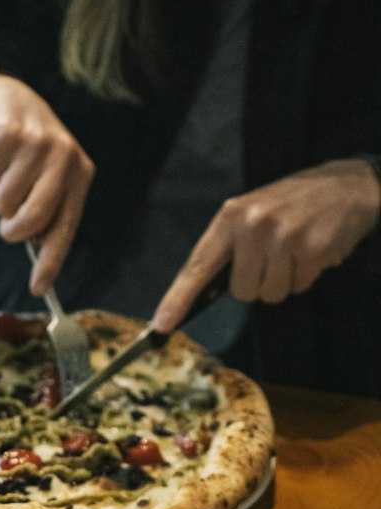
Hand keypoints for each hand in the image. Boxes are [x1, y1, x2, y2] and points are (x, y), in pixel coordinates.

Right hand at [0, 73, 94, 294]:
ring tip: (4, 175)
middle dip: (12, 229)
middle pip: (31, 220)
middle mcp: (64, 157)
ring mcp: (36, 144)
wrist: (7, 98)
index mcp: (80, 174)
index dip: (50, 262)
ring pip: (2, 204)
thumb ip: (47, 214)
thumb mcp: (48, 178)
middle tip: (7, 221)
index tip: (38, 289)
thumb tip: (41, 270)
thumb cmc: (28, 153)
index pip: (65, 228)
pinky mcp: (7, 135)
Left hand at [152, 159, 380, 332]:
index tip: (161, 324)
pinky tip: (314, 249)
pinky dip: (307, 275)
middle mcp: (253, 225)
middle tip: (276, 254)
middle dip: (260, 282)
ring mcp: (283, 237)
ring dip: (285, 280)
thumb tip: (202, 292)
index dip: (178, 299)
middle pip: (241, 292)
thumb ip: (229, 248)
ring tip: (296, 250)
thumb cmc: (292, 203)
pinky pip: (298, 287)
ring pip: (270, 294)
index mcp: (231, 216)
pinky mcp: (312, 249)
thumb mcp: (253, 212)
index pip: (198, 265)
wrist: (347, 184)